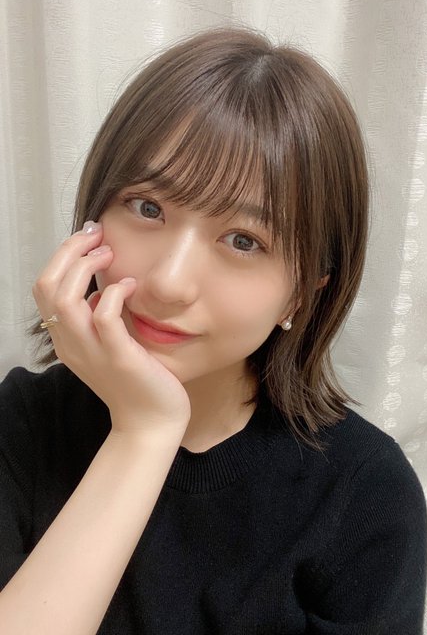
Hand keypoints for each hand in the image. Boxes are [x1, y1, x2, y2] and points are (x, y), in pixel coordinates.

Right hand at [32, 221, 190, 437]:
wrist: (150, 423)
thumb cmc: (135, 381)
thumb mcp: (107, 345)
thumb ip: (97, 320)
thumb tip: (97, 290)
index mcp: (66, 339)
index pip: (44, 289)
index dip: (62, 257)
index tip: (88, 238)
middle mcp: (70, 343)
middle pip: (47, 287)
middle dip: (69, 251)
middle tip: (96, 235)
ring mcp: (91, 351)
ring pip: (64, 299)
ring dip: (85, 267)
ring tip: (109, 254)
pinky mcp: (118, 356)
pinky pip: (103, 316)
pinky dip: (113, 293)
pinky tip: (130, 285)